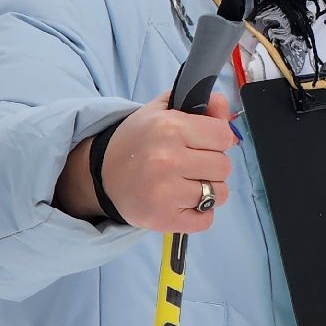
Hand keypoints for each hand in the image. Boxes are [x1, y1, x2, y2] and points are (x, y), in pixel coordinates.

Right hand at [60, 92, 239, 231]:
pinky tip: (182, 202)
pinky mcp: (163, 219)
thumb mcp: (162, 111)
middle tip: (191, 165)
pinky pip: (206, 220)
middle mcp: (168, 159)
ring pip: (220, 194)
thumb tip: (223, 106)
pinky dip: (200, 214)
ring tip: (186, 184)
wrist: (101, 175)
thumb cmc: (137, 141)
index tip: (202, 143)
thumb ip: (198, 104)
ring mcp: (165, 193)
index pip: (223, 135)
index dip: (216, 139)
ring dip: (209, 191)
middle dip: (212, 165)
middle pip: (224, 166)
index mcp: (170, 127)